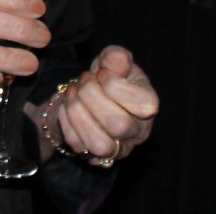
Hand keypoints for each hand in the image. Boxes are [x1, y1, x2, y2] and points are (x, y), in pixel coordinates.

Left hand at [45, 45, 158, 162]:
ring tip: (74, 93)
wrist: (89, 93)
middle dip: (92, 96)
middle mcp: (138, 132)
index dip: (114, 85)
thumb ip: (116, 57)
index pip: (142, 105)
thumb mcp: (112, 60)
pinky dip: (67, 121)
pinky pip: (78, 146)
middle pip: (119, 126)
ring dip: (78, 113)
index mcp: (149, 105)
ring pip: (100, 145)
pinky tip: (68, 105)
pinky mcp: (95, 157)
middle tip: (84, 80)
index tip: (101, 72)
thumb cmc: (107, 75)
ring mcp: (117, 149)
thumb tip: (117, 60)